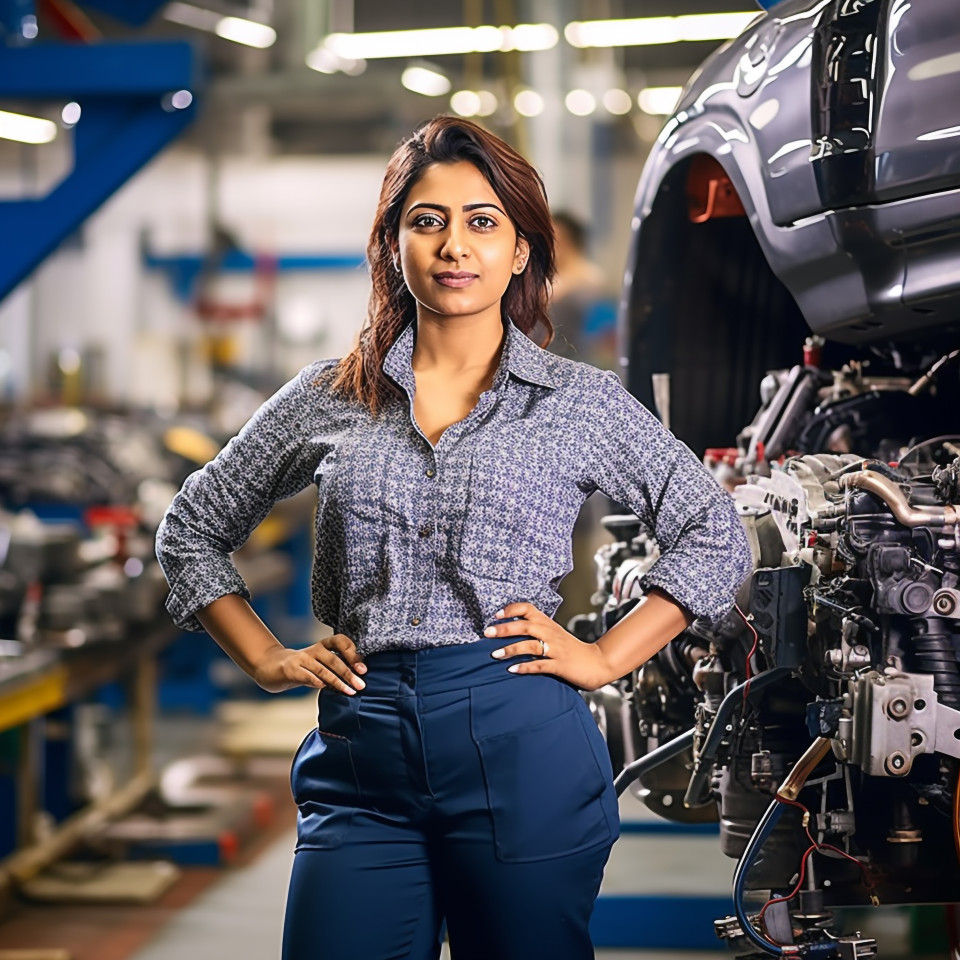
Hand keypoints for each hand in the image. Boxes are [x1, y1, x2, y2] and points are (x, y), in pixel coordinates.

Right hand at [254, 634, 366, 694]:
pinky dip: (317, 682)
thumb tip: (357, 680)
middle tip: (361, 684)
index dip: (353, 652)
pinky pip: (307, 675)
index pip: (340, 641)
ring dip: (338, 681)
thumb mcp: (319, 666)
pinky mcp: (290, 669)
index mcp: (323, 646)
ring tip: (350, 691)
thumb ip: (334, 670)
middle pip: (334, 658)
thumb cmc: (301, 668)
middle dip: (349, 672)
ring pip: (323, 668)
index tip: (363, 668)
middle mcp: (313, 650)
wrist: (270, 666)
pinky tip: (325, 688)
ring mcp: (301, 659)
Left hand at [484, 602, 614, 690]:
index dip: (511, 610)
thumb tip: (509, 629)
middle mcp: (551, 634)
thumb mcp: (554, 634)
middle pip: (525, 626)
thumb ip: (536, 630)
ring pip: (530, 645)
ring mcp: (556, 649)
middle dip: (505, 629)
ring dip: (511, 649)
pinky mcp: (560, 665)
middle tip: (487, 633)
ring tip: (494, 654)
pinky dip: (526, 667)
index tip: (496, 615)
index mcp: (548, 624)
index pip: (528, 609)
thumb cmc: (571, 650)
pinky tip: (512, 669)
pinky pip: (540, 665)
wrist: (597, 663)